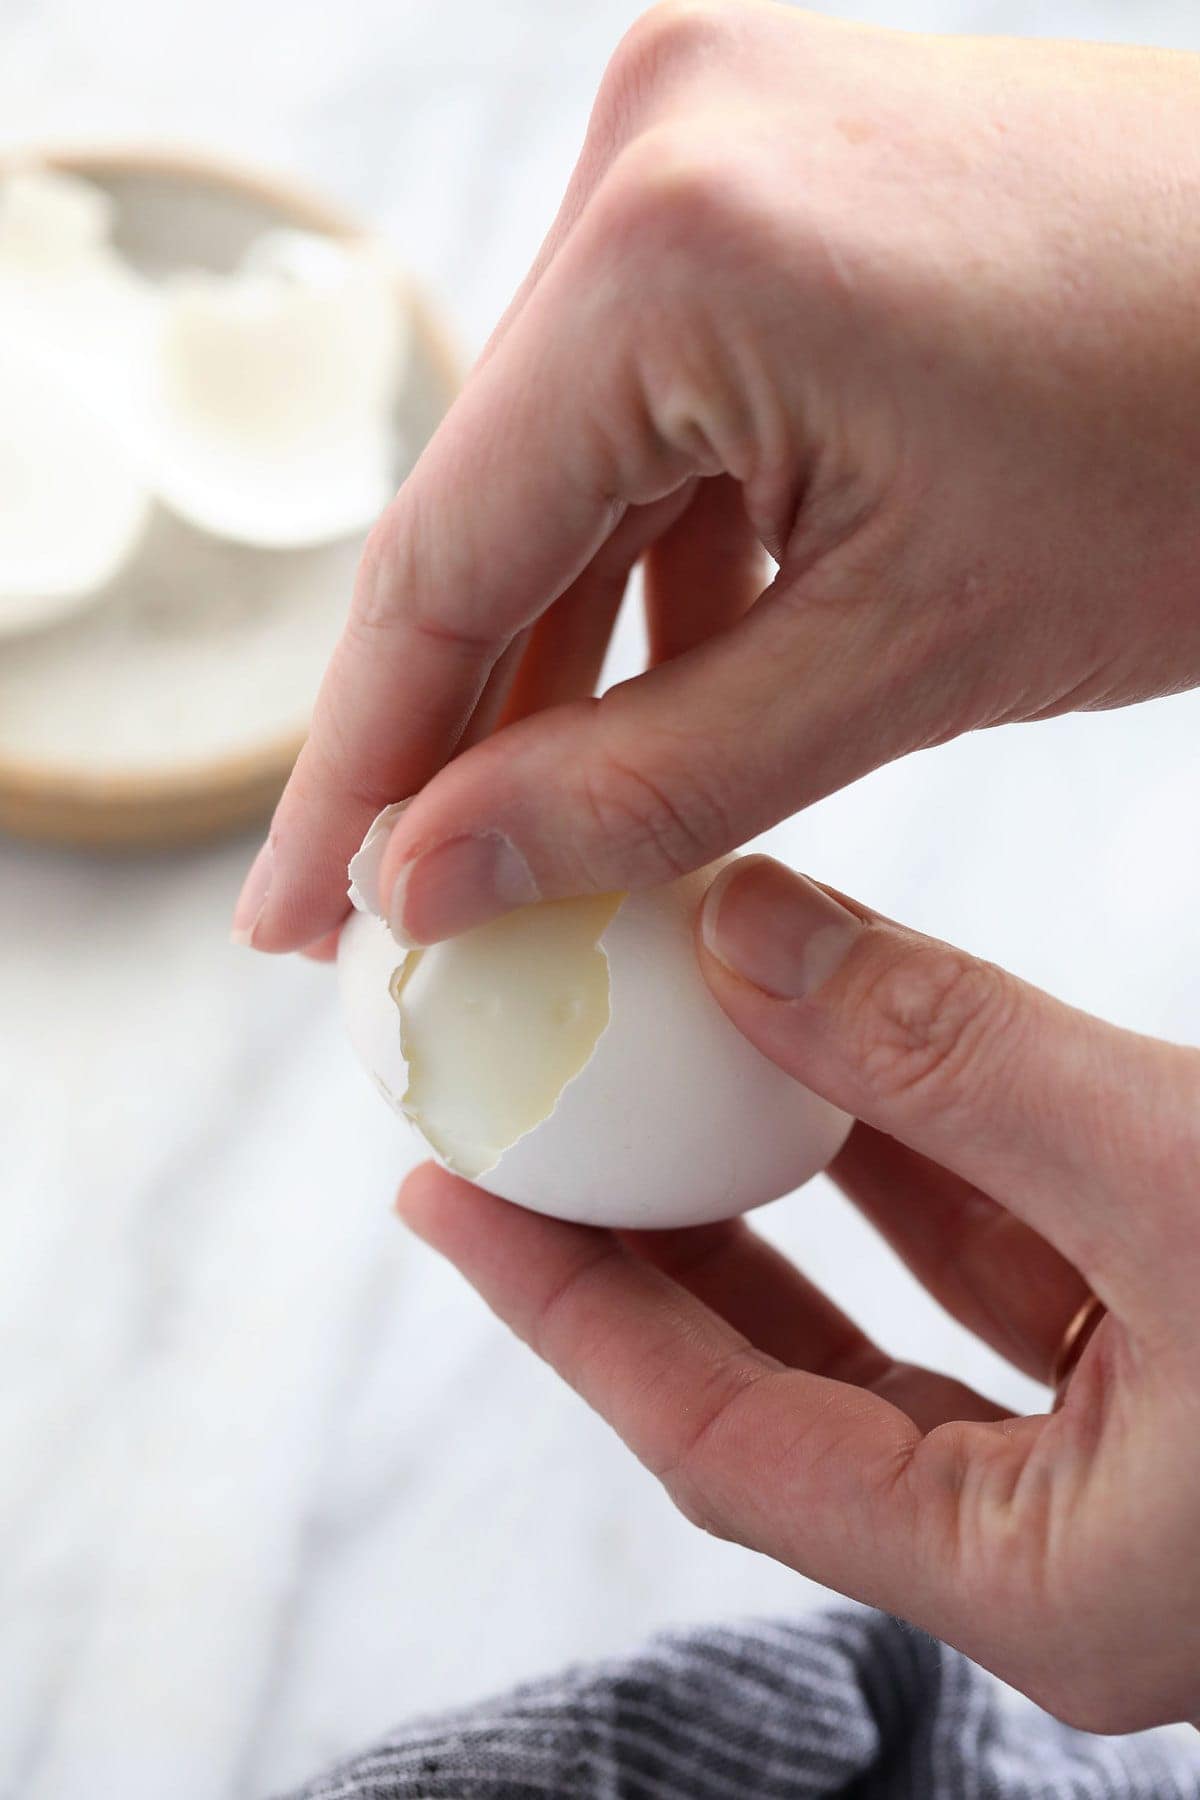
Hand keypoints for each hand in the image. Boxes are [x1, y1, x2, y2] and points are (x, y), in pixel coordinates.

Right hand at [235, 3, 1199, 950]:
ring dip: (558, 649)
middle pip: (491, 507)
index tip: (304, 924)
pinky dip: (658, 553)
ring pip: (572, 460)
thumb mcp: (907, 659)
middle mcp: (654, 146)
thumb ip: (644, 784)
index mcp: (671, 250)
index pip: (442, 564)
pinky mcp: (776, 170)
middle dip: (452, 721)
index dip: (359, 772)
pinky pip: (661, 398)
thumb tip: (434, 876)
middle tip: (398, 900)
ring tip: (527, 831)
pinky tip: (661, 689)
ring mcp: (714, 137)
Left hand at [397, 857, 1199, 1732]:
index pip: (716, 1439)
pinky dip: (918, 1172)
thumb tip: (746, 930)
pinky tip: (844, 1066)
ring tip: (650, 1080)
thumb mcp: (1183, 1183)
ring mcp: (1117, 1477)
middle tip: (517, 1133)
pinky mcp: (1173, 1388)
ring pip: (887, 1332)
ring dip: (780, 1198)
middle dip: (641, 1251)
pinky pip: (995, 1281)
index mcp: (1035, 1583)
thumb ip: (956, 1059)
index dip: (563, 1306)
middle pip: (775, 1394)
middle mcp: (1057, 1552)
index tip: (443, 1192)